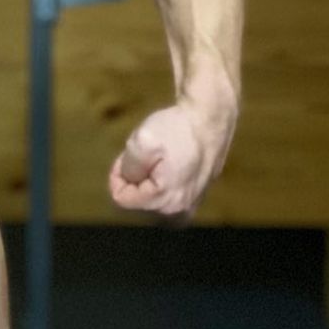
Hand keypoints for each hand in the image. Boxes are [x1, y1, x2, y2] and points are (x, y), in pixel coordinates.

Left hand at [108, 102, 227, 223]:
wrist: (210, 118)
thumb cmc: (177, 128)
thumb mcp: (142, 141)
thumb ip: (129, 167)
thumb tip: (130, 181)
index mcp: (164, 200)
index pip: (122, 198)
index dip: (118, 175)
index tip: (129, 155)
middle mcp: (179, 211)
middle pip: (137, 200)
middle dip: (135, 177)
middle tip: (145, 154)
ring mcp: (192, 205)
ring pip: (151, 197)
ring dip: (147, 178)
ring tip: (158, 156)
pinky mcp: (198, 196)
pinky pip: (168, 194)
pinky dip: (162, 180)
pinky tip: (170, 162)